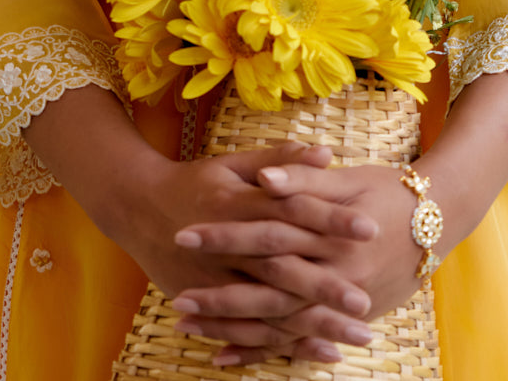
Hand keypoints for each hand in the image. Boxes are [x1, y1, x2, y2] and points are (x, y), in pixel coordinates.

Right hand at [21, 85, 378, 364]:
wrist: (138, 208)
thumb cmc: (196, 181)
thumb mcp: (235, 162)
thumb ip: (280, 160)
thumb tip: (326, 152)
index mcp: (238, 203)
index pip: (292, 210)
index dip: (330, 218)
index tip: (369, 226)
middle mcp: (228, 247)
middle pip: (282, 269)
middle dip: (325, 288)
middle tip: (365, 302)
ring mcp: (215, 281)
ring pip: (270, 309)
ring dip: (313, 326)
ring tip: (356, 337)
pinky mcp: (206, 304)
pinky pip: (248, 332)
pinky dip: (283, 346)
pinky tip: (319, 354)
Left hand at [169, 71, 507, 367]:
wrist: (438, 216)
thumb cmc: (388, 189)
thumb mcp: (347, 178)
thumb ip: (303, 177)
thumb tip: (264, 178)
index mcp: (329, 233)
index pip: (265, 234)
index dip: (225, 236)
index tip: (184, 235)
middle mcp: (335, 273)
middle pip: (267, 287)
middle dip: (220, 295)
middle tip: (176, 300)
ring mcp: (341, 301)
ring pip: (278, 321)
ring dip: (232, 327)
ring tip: (189, 328)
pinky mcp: (346, 316)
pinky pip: (298, 340)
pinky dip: (262, 351)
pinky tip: (225, 358)